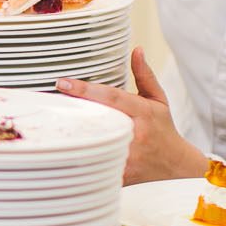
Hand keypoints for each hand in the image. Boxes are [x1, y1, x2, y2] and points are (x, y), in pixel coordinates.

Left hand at [57, 49, 208, 184]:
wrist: (176, 166)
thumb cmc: (163, 130)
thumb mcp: (158, 100)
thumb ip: (144, 75)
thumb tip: (136, 50)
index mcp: (143, 113)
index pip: (111, 97)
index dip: (85, 89)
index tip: (62, 82)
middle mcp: (135, 135)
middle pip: (96, 121)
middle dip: (72, 113)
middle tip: (49, 105)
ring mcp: (128, 157)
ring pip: (94, 146)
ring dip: (73, 137)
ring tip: (51, 130)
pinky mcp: (121, 175)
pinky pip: (96, 166)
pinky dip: (81, 161)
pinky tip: (64, 155)